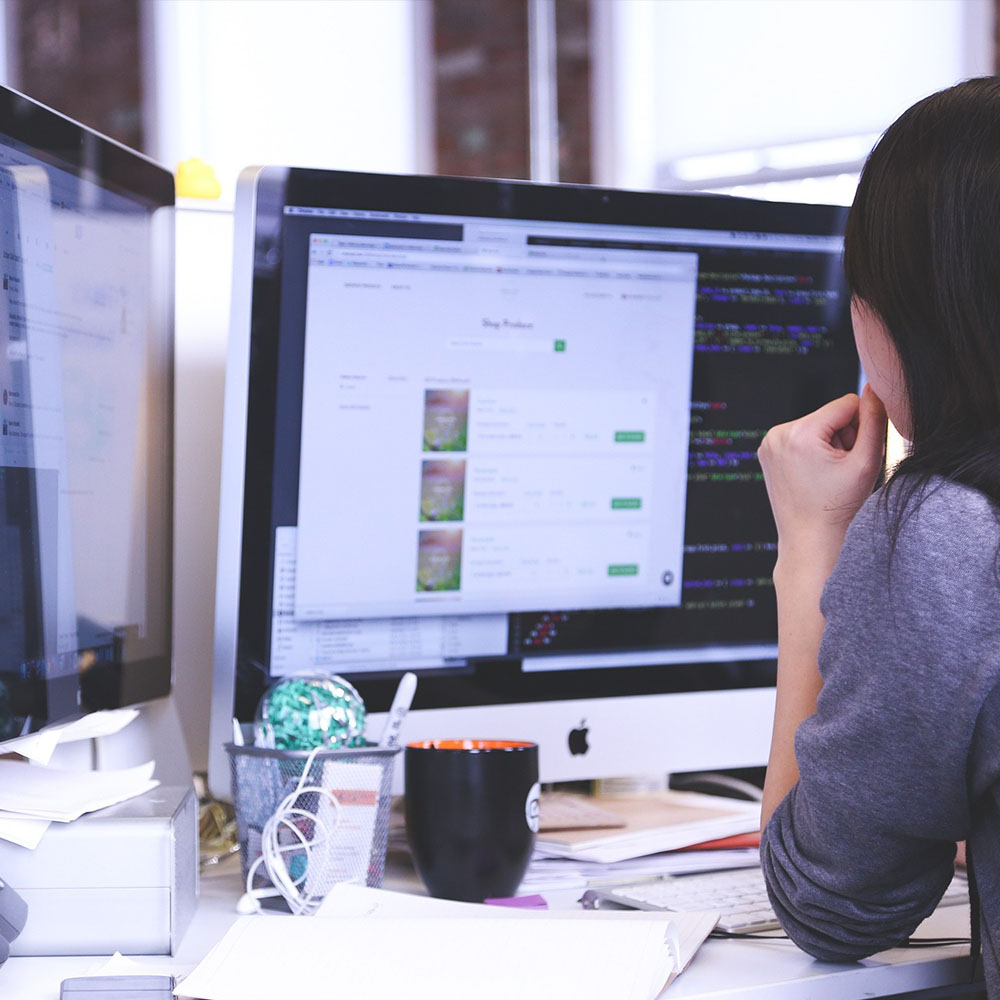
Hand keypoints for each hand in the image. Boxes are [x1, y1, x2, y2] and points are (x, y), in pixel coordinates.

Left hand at [758, 386, 886, 570]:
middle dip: (842, 436)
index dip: (861, 426)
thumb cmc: (839, 507)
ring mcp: (768, 444)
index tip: (856, 454)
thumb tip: (875, 387)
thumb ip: (875, 420)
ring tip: (828, 475)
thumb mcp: (866, 461)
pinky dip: (813, 451)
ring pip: (816, 425)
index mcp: (799, 433)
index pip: (847, 403)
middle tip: (840, 470)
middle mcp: (777, 434)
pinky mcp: (767, 452)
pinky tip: (814, 475)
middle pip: (829, 415)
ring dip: (829, 444)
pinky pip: (801, 437)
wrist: (810, 539)